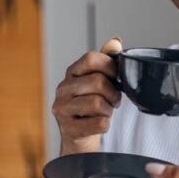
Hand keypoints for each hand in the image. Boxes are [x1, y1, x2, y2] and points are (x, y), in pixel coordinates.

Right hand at [52, 37, 122, 154]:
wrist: (79, 136)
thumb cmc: (91, 106)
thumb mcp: (99, 81)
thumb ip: (106, 61)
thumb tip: (115, 41)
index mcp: (72, 73)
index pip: (90, 58)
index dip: (110, 66)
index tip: (117, 77)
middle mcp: (62, 89)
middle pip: (97, 81)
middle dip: (113, 93)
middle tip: (114, 100)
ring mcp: (62, 109)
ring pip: (97, 103)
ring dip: (109, 110)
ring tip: (106, 112)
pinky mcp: (68, 129)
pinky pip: (98, 123)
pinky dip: (106, 125)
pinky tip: (100, 124)